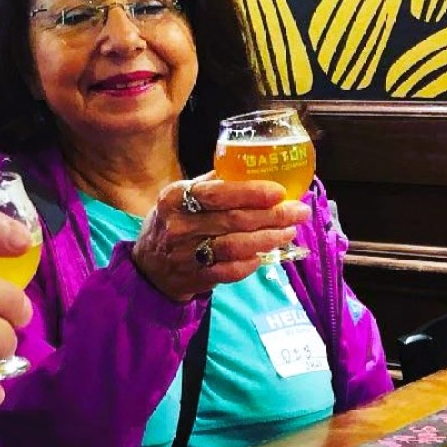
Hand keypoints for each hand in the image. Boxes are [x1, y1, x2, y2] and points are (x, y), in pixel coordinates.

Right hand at [131, 173, 310, 300]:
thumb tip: (250, 168)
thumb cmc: (172, 223)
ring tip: (288, 231)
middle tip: (298, 211)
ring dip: (267, 239)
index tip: (279, 191)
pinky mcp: (194, 277)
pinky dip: (250, 263)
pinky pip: (229, 271)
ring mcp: (186, 254)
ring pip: (235, 246)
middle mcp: (179, 226)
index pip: (217, 193)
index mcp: (175, 198)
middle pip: (233, 220)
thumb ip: (210, 184)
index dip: (251, 192)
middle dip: (272, 215)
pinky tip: (265, 255)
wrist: (148, 266)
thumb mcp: (179, 197)